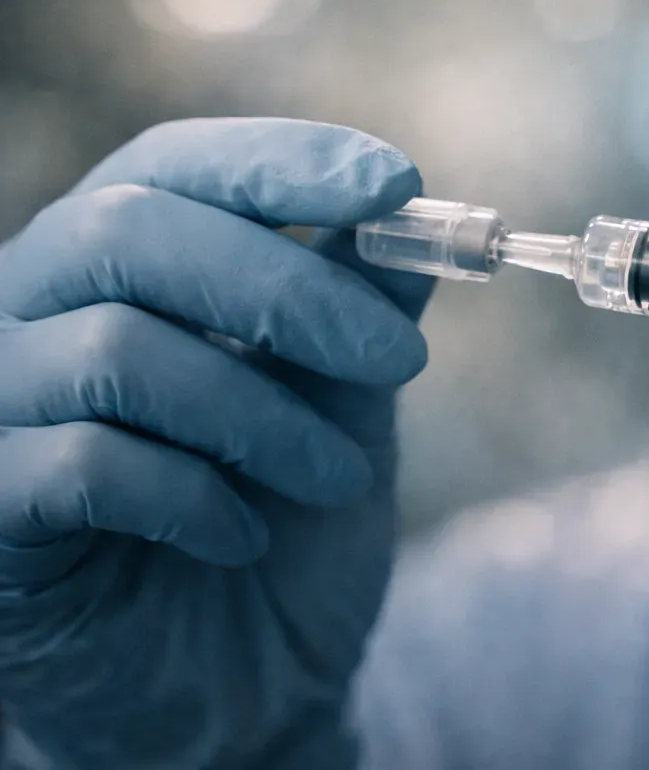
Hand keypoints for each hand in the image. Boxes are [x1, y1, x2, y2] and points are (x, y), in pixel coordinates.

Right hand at [0, 118, 432, 768]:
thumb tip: (418, 222)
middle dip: (289, 289)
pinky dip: (195, 495)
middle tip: (403, 357)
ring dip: (262, 414)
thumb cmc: (287, 517)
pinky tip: (244, 533)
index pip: (176, 165)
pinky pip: (84, 466)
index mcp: (124, 261)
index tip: (394, 183)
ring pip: (114, 351)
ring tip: (340, 473)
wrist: (244, 680)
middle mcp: (37, 309)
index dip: (281, 162)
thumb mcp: (346, 399)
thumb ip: (363, 307)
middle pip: (130, 231)